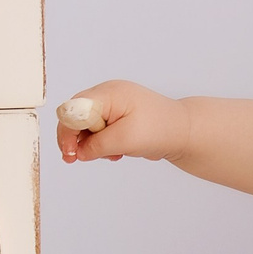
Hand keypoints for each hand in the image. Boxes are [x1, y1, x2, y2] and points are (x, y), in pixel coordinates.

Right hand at [55, 80, 187, 164]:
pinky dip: (104, 143)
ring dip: (93, 144)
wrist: (185, 132)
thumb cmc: (160, 130)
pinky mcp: (119, 114)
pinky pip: (100, 129)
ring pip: (88, 125)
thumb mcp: (124, 141)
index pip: (73, 109)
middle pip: (77, 116)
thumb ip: (96, 145)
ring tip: (113, 155)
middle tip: (77, 159)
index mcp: (108, 94)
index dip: (67, 132)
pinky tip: (118, 152)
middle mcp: (108, 94)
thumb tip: (78, 152)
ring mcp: (113, 103)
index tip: (70, 153)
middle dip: (77, 139)